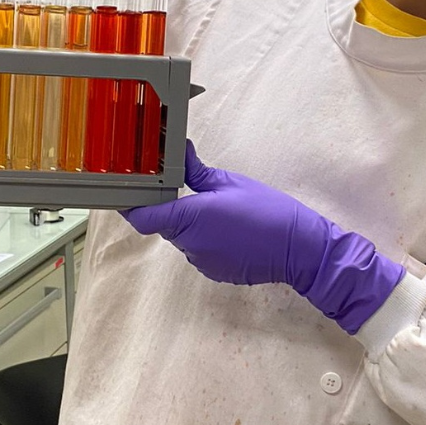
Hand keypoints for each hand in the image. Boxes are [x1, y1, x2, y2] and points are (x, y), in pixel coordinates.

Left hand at [123, 143, 404, 333]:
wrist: (299, 249)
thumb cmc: (267, 211)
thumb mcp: (231, 182)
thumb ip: (197, 171)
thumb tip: (180, 153)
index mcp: (189, 217)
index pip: (142, 216)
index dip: (129, 204)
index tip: (126, 190)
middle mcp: (189, 243)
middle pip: (163, 223)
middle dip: (169, 206)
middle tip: (180, 185)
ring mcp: (201, 260)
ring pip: (182, 236)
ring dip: (190, 222)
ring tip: (216, 207)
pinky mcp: (214, 271)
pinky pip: (199, 249)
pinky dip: (205, 236)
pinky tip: (228, 226)